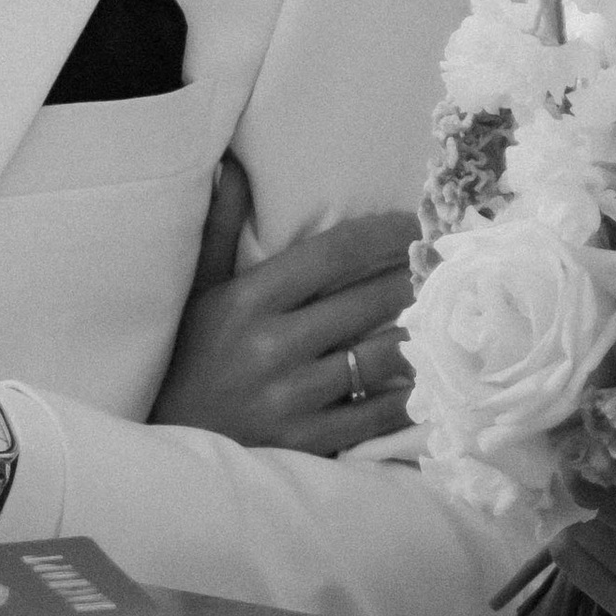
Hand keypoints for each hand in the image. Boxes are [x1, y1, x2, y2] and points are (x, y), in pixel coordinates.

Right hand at [147, 157, 418, 453]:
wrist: (170, 447)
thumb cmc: (187, 359)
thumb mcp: (197, 292)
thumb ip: (219, 228)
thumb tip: (235, 168)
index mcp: (249, 300)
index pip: (334, 253)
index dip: (384, 233)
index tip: (414, 222)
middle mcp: (273, 345)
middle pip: (369, 299)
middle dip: (414, 277)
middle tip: (442, 265)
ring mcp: (292, 397)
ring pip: (382, 354)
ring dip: (420, 331)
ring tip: (445, 314)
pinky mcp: (308, 443)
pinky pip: (378, 414)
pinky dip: (411, 394)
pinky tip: (430, 377)